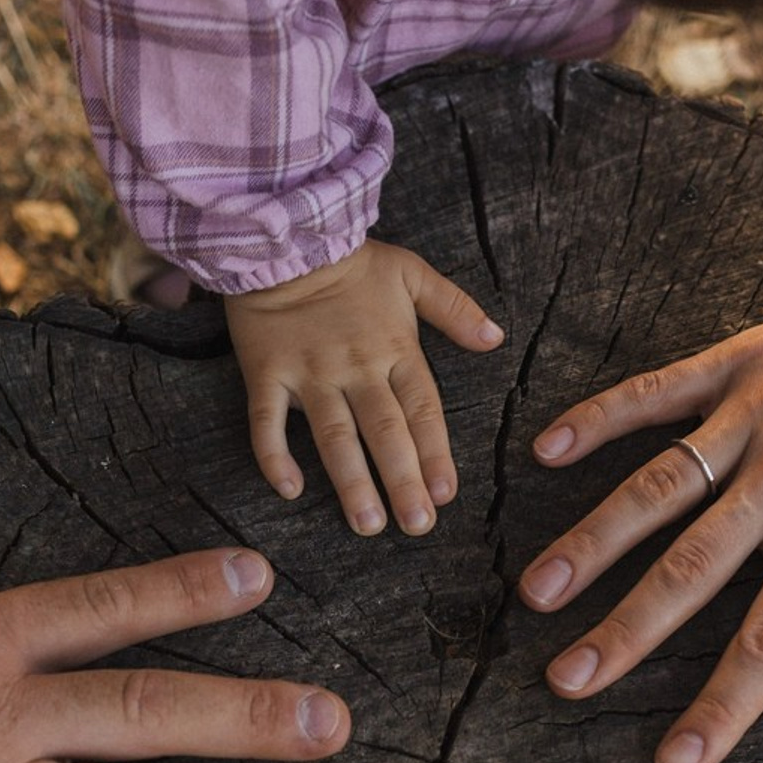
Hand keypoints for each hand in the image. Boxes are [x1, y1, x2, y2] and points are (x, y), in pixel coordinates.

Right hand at [224, 239, 503, 535]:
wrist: (282, 237)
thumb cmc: (350, 262)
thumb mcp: (411, 273)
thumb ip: (454, 308)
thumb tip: (495, 338)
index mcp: (394, 347)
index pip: (422, 409)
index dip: (435, 453)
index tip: (446, 494)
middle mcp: (355, 366)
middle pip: (384, 431)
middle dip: (403, 481)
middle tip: (417, 526)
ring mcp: (309, 372)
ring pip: (333, 435)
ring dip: (351, 482)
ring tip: (367, 524)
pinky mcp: (267, 373)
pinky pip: (267, 422)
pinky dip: (274, 456)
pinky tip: (289, 490)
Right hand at [517, 281, 762, 762]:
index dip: (724, 705)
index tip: (675, 759)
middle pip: (692, 569)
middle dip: (626, 630)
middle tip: (566, 678)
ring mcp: (758, 416)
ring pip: (659, 487)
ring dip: (594, 540)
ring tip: (538, 589)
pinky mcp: (743, 361)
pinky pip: (659, 390)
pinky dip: (601, 417)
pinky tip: (547, 448)